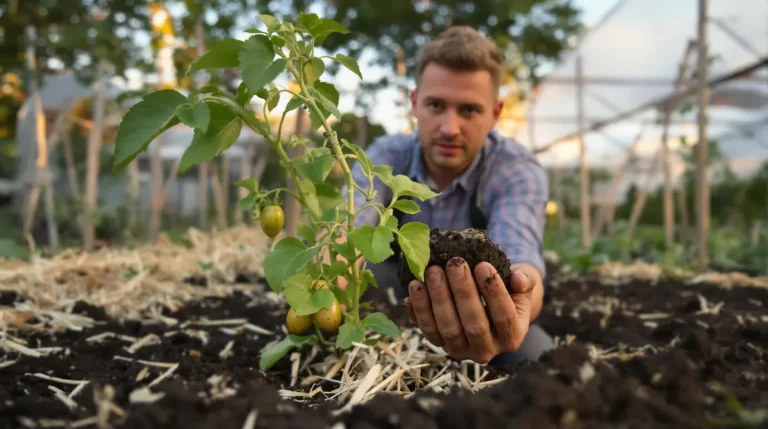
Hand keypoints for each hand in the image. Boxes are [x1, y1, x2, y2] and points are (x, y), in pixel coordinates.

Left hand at [403, 257, 535, 363]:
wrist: (493, 303)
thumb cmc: (511, 289)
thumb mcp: (525, 282)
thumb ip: (525, 280)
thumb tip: (519, 279)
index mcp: (512, 336)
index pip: (503, 316)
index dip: (493, 292)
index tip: (482, 265)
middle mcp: (487, 350)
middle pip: (474, 324)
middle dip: (462, 292)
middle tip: (454, 263)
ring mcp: (461, 350)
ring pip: (448, 328)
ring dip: (438, 299)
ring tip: (433, 271)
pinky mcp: (440, 344)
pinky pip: (427, 329)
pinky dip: (419, 309)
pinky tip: (414, 287)